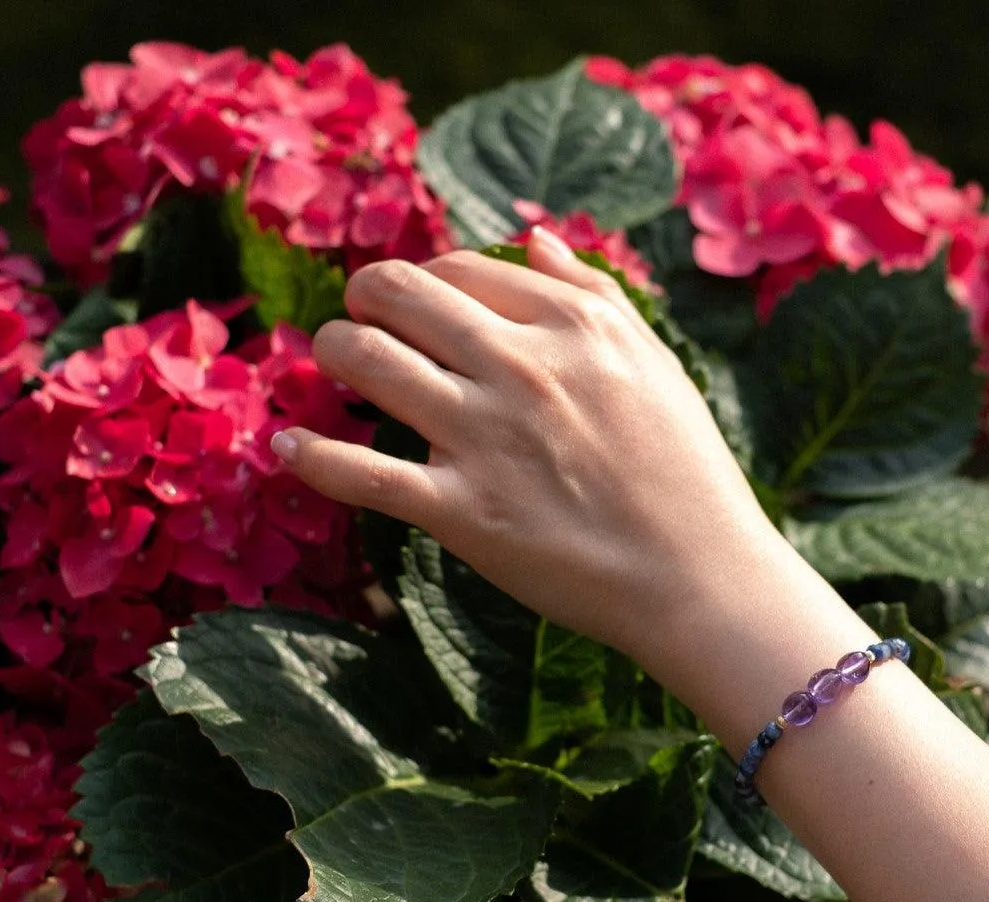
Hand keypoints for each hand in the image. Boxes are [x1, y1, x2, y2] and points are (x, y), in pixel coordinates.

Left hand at [271, 228, 791, 667]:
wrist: (701, 579)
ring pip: (367, 360)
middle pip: (399, 293)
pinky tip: (288, 447)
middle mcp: (521, 367)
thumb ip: (594, 294)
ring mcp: (485, 438)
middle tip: (356, 318)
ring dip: (331, 352)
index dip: (422, 279)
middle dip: (362, 296)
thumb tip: (533, 236)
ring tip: (329, 367)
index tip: (413, 304)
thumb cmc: (686, 473)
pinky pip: (360, 474)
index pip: (461, 267)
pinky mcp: (462, 513)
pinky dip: (311, 456)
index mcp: (570, 327)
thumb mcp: (656, 364)